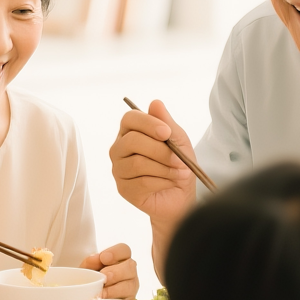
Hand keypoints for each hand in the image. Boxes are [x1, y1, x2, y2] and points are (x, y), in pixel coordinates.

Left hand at [80, 243, 138, 299]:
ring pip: (130, 285)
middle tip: (103, 277)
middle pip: (130, 266)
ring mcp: (131, 287)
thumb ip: (90, 263)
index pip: (124, 249)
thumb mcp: (87, 270)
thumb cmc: (91, 280)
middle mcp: (129, 271)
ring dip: (114, 289)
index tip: (103, 258)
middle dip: (115, 272)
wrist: (90, 299)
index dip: (115, 252)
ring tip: (101, 293)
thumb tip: (95, 258)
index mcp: (121, 258)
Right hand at [110, 101, 196, 279]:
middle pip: (133, 141)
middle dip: (161, 150)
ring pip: (138, 163)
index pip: (129, 119)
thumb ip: (167, 123)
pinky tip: (169, 183)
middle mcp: (119, 149)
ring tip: (180, 172)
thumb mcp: (178, 141)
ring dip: (165, 168)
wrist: (180, 196)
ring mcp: (119, 169)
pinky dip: (162, 182)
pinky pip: (142, 182)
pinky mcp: (123, 189)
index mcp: (130, 132)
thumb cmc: (178, 164)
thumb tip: (155, 102)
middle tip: (180, 159)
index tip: (166, 132)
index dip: (147, 123)